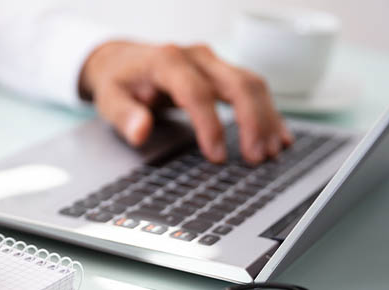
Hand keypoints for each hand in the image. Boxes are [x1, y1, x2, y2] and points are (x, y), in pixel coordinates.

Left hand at [80, 41, 292, 163]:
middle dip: (252, 122)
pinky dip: (268, 112)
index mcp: (167, 61)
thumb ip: (123, 116)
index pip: (196, 92)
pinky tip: (279, 136)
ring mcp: (213, 61)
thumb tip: (139, 131)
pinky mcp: (222, 70)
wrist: (123, 60)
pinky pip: (253, 87)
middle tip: (256, 158)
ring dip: (266, 119)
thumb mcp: (109, 98)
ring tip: (271, 153)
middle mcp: (196, 56)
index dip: (210, 125)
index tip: (217, 156)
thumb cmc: (118, 81)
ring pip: (252, 84)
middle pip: (237, 83)